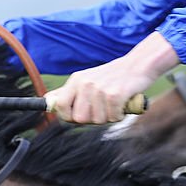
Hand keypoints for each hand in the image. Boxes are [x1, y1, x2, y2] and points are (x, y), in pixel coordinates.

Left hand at [44, 31, 179, 123]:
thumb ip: (67, 92)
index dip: (67, 116)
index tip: (77, 117)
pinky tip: (123, 104)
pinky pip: (113, 117)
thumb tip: (47, 102)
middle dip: (91, 119)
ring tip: (113, 103)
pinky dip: (119, 115)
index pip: (59, 106)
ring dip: (108, 116)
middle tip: (102, 109)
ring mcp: (99, 88)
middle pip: (79, 118)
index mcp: (75, 81)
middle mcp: (85, 83)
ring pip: (97, 120)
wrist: (138, 65)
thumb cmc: (111, 76)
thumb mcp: (85, 79)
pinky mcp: (115, 94)